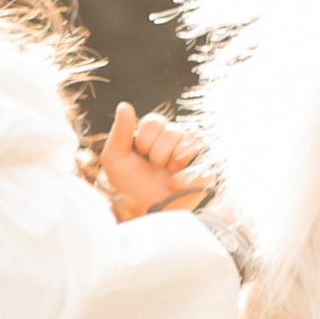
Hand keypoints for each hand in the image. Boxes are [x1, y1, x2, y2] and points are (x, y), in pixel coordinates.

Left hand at [99, 102, 214, 218]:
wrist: (143, 213)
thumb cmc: (129, 186)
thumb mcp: (115, 159)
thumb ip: (119, 132)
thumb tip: (124, 105)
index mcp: (155, 135)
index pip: (155, 121)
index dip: (145, 139)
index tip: (139, 155)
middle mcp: (175, 142)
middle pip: (173, 129)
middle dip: (158, 151)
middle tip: (154, 166)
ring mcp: (192, 157)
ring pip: (192, 139)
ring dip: (173, 158)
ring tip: (166, 174)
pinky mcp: (204, 174)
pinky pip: (203, 163)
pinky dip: (187, 175)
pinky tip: (175, 184)